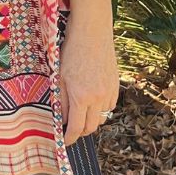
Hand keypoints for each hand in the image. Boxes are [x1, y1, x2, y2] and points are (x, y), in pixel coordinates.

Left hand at [59, 16, 119, 144]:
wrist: (92, 33)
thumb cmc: (71, 52)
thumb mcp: (60, 77)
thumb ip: (61, 101)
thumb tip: (61, 119)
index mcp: (81, 97)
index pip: (76, 128)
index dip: (70, 138)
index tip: (65, 141)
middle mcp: (98, 98)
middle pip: (91, 127)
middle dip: (81, 132)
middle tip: (71, 128)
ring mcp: (109, 92)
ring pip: (102, 118)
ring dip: (92, 120)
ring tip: (82, 113)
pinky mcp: (116, 85)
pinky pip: (110, 106)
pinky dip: (102, 109)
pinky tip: (93, 102)